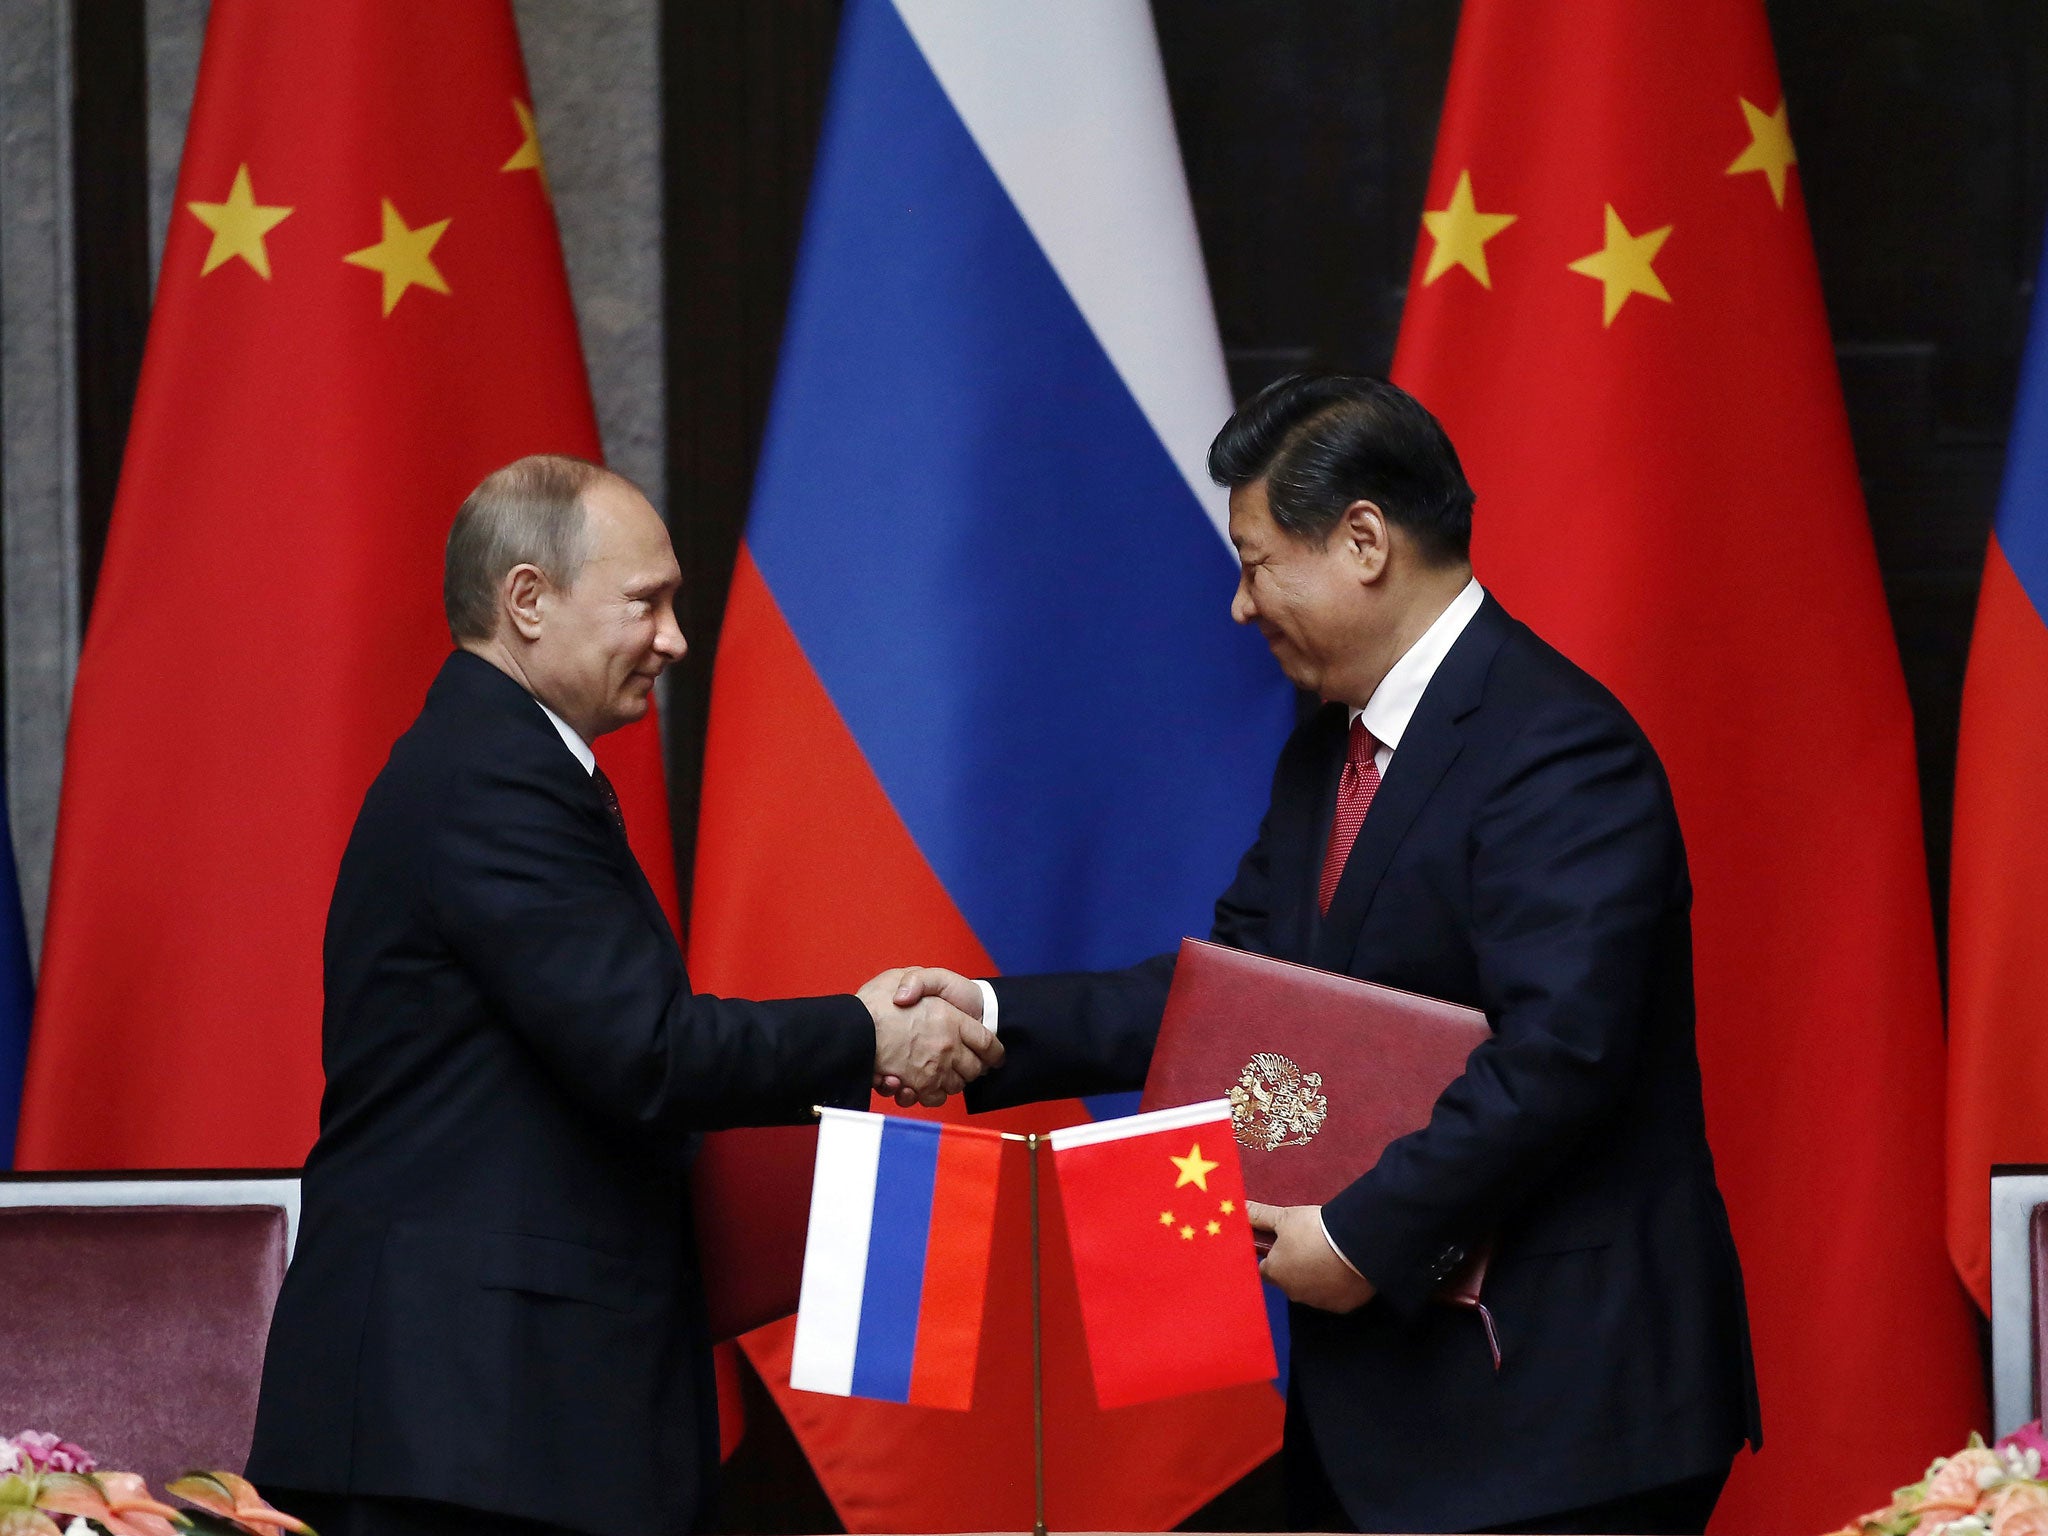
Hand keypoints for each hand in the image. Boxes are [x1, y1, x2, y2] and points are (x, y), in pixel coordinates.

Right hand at [856, 968, 1002, 1107]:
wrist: (851, 1030)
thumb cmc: (874, 1002)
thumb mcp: (901, 975)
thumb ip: (920, 980)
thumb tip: (925, 997)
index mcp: (950, 1018)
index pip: (987, 1042)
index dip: (993, 1052)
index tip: (993, 1057)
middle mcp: (947, 1046)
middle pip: (974, 1069)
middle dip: (969, 1068)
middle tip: (956, 1062)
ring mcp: (935, 1068)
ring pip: (955, 1086)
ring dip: (948, 1082)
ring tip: (932, 1072)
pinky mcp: (919, 1086)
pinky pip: (934, 1098)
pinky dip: (928, 1095)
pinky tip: (915, 1084)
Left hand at [1246, 1201, 1375, 1313]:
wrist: (1356, 1245)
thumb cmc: (1313, 1230)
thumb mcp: (1285, 1217)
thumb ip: (1260, 1216)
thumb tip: (1238, 1208)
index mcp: (1275, 1273)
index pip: (1263, 1269)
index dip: (1271, 1256)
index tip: (1282, 1245)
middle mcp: (1292, 1292)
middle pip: (1287, 1281)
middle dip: (1294, 1267)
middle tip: (1309, 1245)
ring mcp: (1317, 1302)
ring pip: (1311, 1290)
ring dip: (1315, 1278)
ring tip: (1329, 1255)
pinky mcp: (1341, 1307)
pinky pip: (1334, 1297)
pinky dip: (1337, 1286)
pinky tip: (1344, 1269)